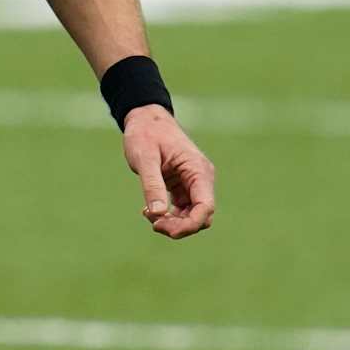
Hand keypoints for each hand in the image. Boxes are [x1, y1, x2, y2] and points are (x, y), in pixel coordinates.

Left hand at [122, 105, 215, 239]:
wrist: (145, 118)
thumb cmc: (145, 133)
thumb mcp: (145, 158)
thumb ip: (152, 185)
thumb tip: (158, 214)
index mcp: (198, 170)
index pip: (205, 206)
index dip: (190, 225)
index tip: (167, 230)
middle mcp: (200, 178)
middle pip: (201, 215)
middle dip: (180, 226)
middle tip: (153, 223)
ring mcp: (193, 183)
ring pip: (192, 215)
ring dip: (173, 223)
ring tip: (148, 215)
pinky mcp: (183, 186)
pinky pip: (182, 209)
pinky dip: (169, 215)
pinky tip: (150, 211)